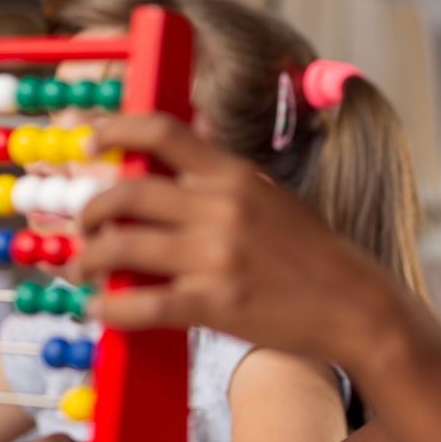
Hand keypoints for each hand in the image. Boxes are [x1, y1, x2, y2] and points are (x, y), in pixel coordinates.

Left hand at [72, 114, 407, 366]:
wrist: (356, 307)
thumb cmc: (313, 256)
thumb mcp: (271, 197)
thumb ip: (225, 179)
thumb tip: (182, 153)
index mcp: (235, 175)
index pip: (162, 131)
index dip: (115, 131)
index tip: (92, 144)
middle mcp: (221, 207)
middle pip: (127, 192)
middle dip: (91, 210)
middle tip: (84, 227)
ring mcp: (215, 256)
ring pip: (121, 246)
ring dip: (89, 259)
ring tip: (85, 269)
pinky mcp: (213, 303)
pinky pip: (140, 304)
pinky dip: (109, 309)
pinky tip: (101, 310)